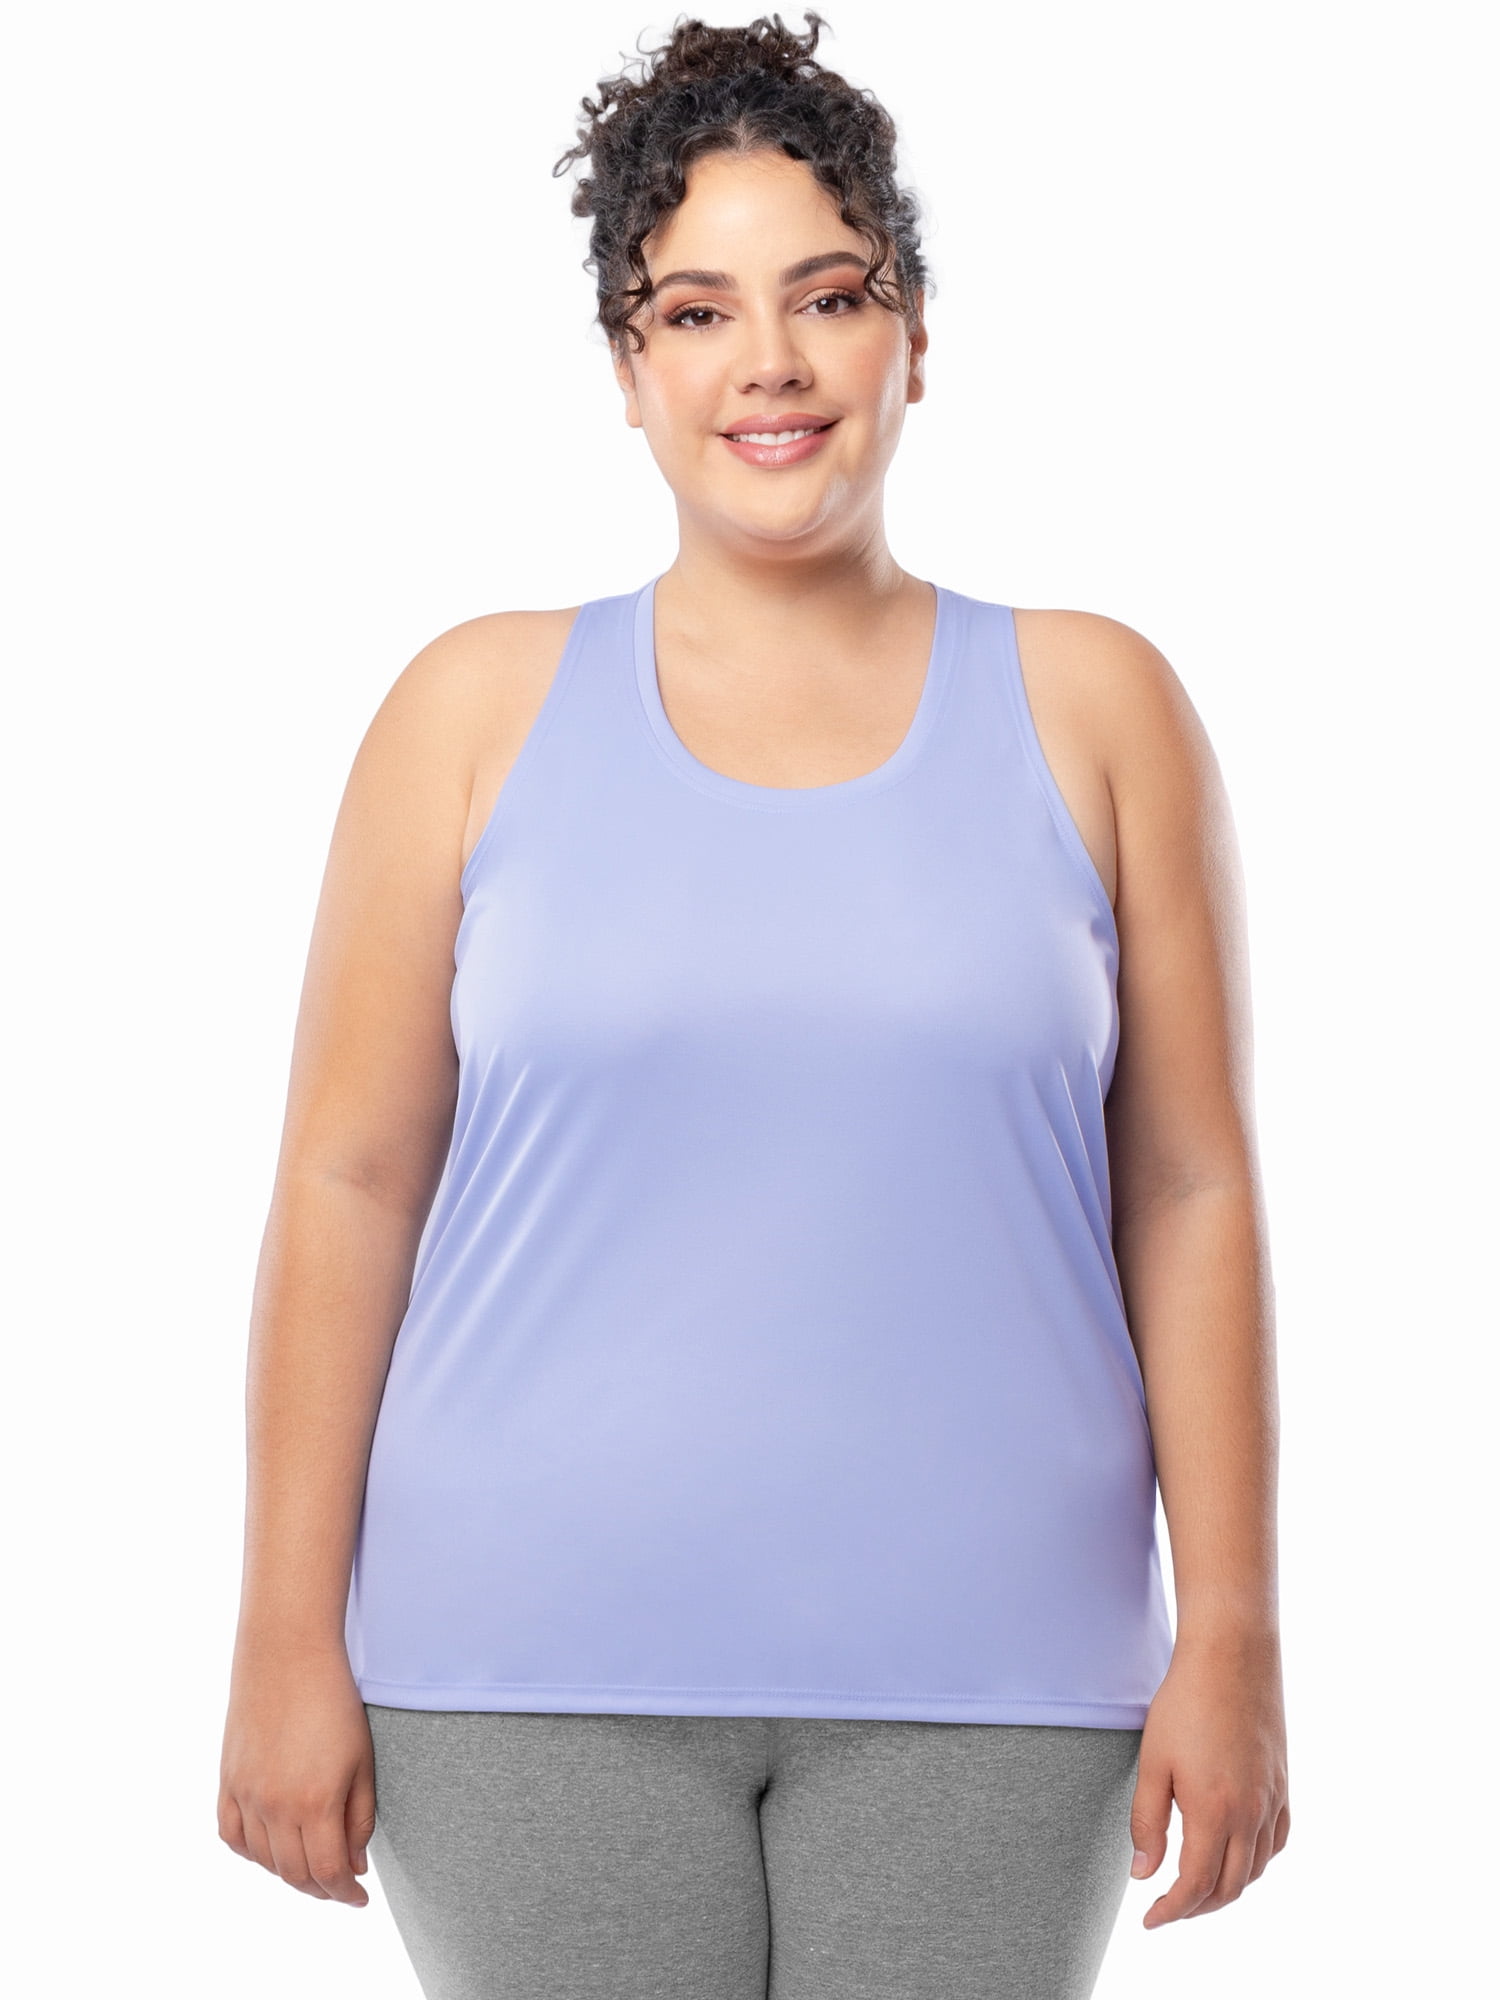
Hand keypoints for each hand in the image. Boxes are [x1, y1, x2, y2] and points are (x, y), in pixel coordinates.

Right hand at [218, 1641, 377, 1907]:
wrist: (288, 1654)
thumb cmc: (335, 1702)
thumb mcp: (363, 1759)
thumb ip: (360, 1817)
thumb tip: (354, 1865)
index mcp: (316, 1801)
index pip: (328, 1872)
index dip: (346, 1893)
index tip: (360, 1898)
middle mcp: (276, 1806)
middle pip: (296, 1873)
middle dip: (322, 1888)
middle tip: (341, 1886)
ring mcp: (246, 1794)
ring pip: (264, 1860)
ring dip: (290, 1874)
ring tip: (313, 1868)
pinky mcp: (227, 1780)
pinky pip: (233, 1835)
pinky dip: (252, 1852)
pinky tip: (271, 1849)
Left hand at [1129, 1628, 1289, 1927]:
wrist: (1232, 1656)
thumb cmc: (1185, 1704)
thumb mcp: (1153, 1763)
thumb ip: (1147, 1822)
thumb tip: (1143, 1874)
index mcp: (1214, 1812)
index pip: (1195, 1886)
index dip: (1171, 1911)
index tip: (1150, 1920)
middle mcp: (1251, 1814)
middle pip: (1228, 1887)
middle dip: (1197, 1908)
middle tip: (1168, 1909)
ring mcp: (1272, 1800)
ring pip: (1255, 1870)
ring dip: (1227, 1889)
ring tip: (1197, 1889)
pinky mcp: (1282, 1783)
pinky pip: (1277, 1842)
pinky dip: (1256, 1862)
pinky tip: (1238, 1856)